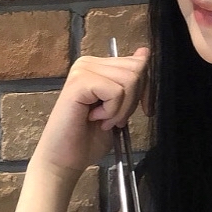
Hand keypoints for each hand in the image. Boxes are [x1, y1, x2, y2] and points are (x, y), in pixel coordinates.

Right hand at [31, 47, 149, 176]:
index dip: (147, 89)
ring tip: (104, 120)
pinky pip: (116, 92)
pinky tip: (95, 118)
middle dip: (134, 101)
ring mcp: (82, 71)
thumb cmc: (89, 138)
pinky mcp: (79, 83)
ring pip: (129, 80)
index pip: (138, 63)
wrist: (65, 159)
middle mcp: (88, 63)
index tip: (143, 110)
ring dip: (122, 109)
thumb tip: (144, 52)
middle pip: (137, 70)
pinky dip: (112, 111)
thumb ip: (132, 82)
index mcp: (98, 66)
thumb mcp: (121, 107)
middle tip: (114, 119)